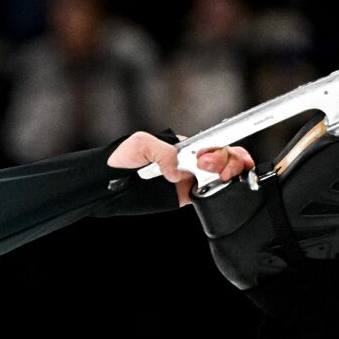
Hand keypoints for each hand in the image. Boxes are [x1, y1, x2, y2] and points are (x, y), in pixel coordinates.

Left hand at [107, 131, 255, 206]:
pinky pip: (210, 195)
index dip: (222, 146)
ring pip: (222, 174)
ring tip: (219, 176)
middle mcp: (190, 161)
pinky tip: (222, 188)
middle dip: (227, 159)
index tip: (213, 154)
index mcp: (184, 146)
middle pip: (223, 157)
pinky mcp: (185, 197)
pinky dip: (222, 191)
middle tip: (207, 165)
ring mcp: (189, 179)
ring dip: (230, 173)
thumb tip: (177, 172)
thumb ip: (162, 153)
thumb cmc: (121, 159)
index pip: (212, 141)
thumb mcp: (140, 145)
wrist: (108, 183)